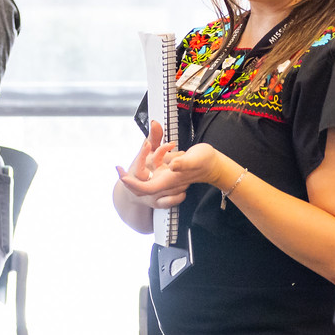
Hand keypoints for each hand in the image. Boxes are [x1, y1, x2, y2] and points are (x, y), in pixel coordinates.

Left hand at [117, 134, 236, 209]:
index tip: (121, 175)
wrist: (216, 164)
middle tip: (118, 167)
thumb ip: (184, 163)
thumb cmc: (206, 161)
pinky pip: (154, 165)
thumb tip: (172, 165)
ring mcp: (166, 176)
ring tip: (147, 145)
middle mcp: (165, 181)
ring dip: (142, 160)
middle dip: (129, 178)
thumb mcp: (195, 159)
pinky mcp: (168, 169)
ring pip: (146, 174)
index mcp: (168, 181)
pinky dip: (152, 155)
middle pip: (141, 186)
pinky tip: (158, 145)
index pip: (145, 189)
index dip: (132, 184)